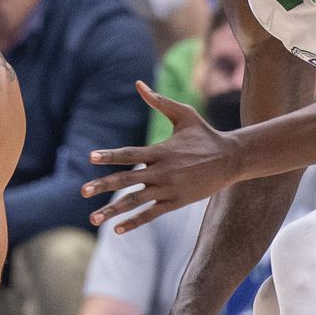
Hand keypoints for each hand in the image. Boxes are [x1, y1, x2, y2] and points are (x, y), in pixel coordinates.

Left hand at [83, 83, 236, 234]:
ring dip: (113, 211)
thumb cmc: (206, 135)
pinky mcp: (176, 202)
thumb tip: (139, 84)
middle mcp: (163, 172)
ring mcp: (169, 189)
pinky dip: (134, 222)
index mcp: (161, 151)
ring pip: (136, 202)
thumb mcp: (184, 114)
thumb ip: (159, 102)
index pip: (130, 154)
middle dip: (103, 186)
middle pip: (127, 180)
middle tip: (83, 191)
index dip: (110, 156)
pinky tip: (117, 230)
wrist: (232, 159)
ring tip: (93, 219)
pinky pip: (151, 214)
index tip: (91, 158)